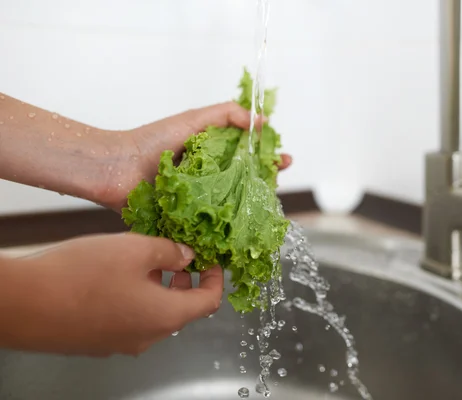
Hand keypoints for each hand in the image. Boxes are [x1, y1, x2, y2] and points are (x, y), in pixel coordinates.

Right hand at [0, 233, 222, 356]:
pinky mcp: (99, 343)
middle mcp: (149, 336)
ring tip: (144, 261)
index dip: (216, 278)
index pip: (209, 302)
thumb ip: (169, 252)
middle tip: (176, 255)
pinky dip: (137, 299)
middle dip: (185, 280)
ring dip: (160, 288)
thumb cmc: (84, 273)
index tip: (210, 259)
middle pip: (183, 310)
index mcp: (166, 316)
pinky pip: (130, 320)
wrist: (25, 304)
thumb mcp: (135, 248)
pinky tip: (117, 277)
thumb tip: (187, 256)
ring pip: (155, 314)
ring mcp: (122, 343)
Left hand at [95, 101, 291, 210]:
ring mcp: (199, 200)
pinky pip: (211, 226)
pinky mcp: (187, 220)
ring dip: (251, 207)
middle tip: (278, 183)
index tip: (283, 160)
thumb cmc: (150, 141)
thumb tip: (262, 120)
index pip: (247, 155)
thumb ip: (227, 114)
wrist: (114, 168)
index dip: (267, 157)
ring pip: (232, 205)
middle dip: (265, 182)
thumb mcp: (193, 119)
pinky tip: (242, 229)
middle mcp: (208, 177)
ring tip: (266, 205)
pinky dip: (227, 229)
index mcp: (210, 153)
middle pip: (245, 181)